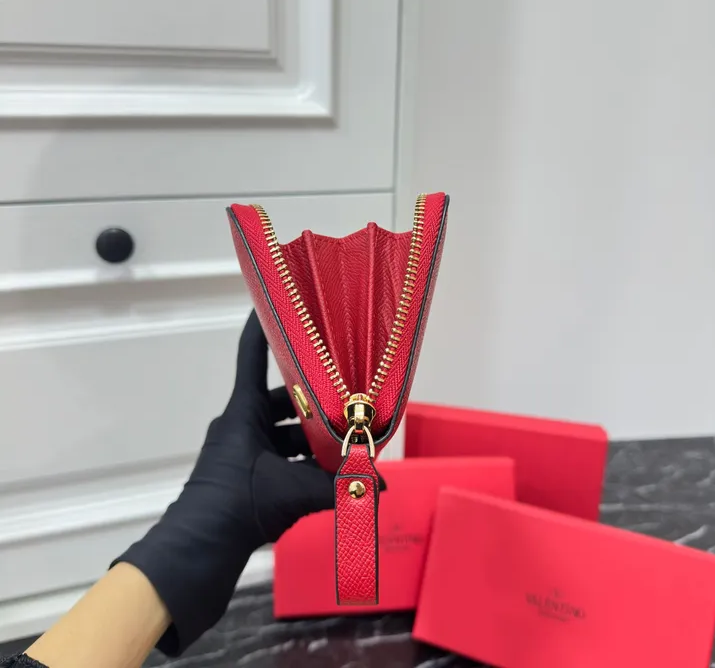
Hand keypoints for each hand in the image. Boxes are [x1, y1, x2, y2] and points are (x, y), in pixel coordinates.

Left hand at [112, 310, 335, 655]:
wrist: (198, 552)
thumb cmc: (235, 506)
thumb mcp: (292, 491)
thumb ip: (338, 488)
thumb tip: (378, 486)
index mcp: (243, 412)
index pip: (253, 356)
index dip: (264, 327)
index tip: (280, 299)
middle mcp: (242, 425)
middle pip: (284, 401)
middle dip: (317, 403)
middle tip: (349, 401)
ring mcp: (244, 452)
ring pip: (286, 434)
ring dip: (313, 441)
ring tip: (349, 446)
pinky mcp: (248, 476)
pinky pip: (282, 459)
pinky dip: (305, 466)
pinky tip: (333, 477)